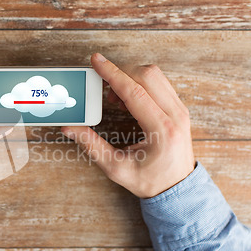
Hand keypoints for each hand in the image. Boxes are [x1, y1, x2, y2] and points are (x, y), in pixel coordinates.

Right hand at [61, 53, 194, 197]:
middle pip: (147, 75)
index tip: (96, 61)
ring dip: (130, 78)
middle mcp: (175, 115)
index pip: (134, 91)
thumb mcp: (116, 168)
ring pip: (155, 75)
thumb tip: (70, 128)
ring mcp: (180, 110)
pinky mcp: (179, 108)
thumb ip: (91, 146)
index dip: (112, 74)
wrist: (178, 189)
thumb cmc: (150, 181)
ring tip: (115, 98)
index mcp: (161, 130)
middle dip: (120, 73)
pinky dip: (140, 83)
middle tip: (103, 88)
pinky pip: (160, 83)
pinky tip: (128, 99)